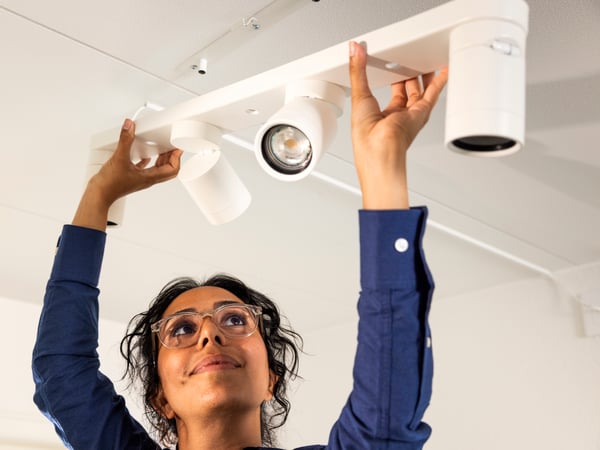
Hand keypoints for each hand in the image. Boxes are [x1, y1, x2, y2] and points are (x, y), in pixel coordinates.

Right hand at [73, 118, 182, 229]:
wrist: (98, 195)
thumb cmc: (110, 184)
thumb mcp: (119, 158)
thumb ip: (125, 140)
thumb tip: (129, 127)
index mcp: (150, 177)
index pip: (172, 170)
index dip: (177, 158)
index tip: (178, 148)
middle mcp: (147, 179)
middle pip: (168, 170)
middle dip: (172, 158)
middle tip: (172, 147)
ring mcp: (140, 179)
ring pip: (157, 169)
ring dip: (162, 159)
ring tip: (162, 148)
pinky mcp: (131, 177)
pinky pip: (144, 169)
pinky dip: (148, 162)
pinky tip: (144, 155)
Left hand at [349, 41, 447, 208]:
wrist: (380, 151)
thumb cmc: (367, 138)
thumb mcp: (358, 95)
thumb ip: (358, 70)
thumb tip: (353, 51)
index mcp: (381, 116)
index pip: (392, 94)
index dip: (394, 80)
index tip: (394, 66)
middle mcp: (398, 117)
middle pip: (408, 92)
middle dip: (411, 77)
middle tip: (412, 61)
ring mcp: (411, 116)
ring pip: (421, 92)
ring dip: (424, 77)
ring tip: (427, 62)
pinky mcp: (420, 113)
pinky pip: (433, 94)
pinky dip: (439, 81)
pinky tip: (443, 71)